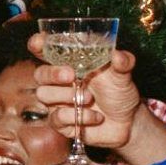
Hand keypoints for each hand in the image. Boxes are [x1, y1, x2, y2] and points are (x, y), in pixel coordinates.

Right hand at [31, 36, 143, 151]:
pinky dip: (78, 116)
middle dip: (52, 74)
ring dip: (66, 96)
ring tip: (89, 98)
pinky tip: (95, 117)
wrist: (127, 122)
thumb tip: (118, 55)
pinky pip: (57, 118)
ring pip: (43, 94)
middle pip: (39, 74)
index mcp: (70, 64)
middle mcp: (59, 82)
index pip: (46, 51)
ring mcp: (57, 102)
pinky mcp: (61, 122)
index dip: (38, 44)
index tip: (39, 42)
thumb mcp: (122, 75)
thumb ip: (122, 63)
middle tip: (71, 75)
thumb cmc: (120, 93)